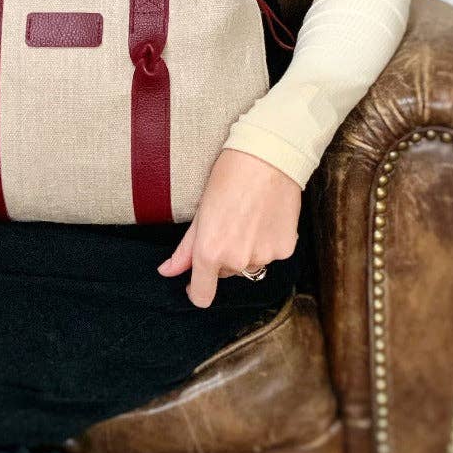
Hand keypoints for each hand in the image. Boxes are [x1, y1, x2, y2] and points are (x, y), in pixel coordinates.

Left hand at [157, 148, 301, 307]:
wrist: (268, 157)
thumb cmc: (229, 177)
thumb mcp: (200, 212)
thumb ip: (185, 249)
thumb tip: (167, 271)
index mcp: (210, 252)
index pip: (203, 295)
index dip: (198, 291)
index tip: (197, 282)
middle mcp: (238, 260)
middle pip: (226, 273)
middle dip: (224, 257)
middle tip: (228, 225)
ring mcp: (264, 256)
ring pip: (250, 264)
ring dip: (247, 251)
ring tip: (249, 218)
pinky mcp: (286, 249)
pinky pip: (271, 255)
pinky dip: (267, 243)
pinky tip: (266, 218)